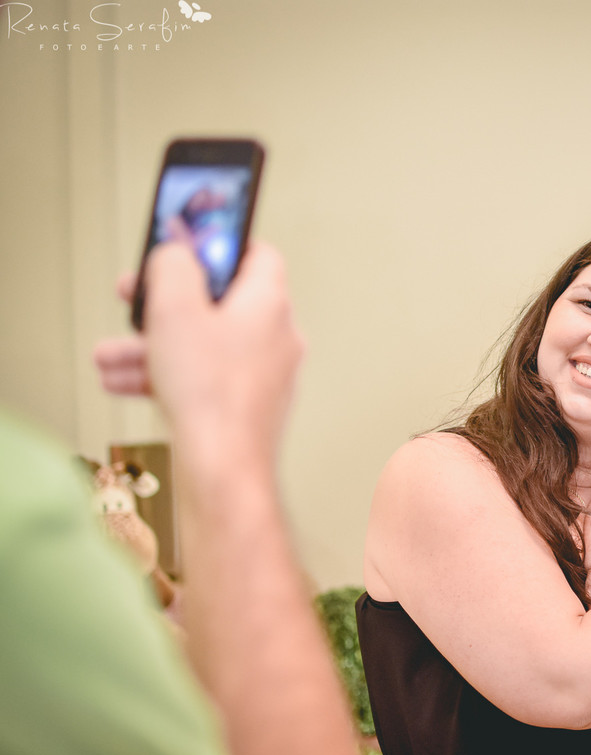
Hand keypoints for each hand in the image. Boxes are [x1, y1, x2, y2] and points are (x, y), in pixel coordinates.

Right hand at [94, 242, 303, 471]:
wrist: (222, 468)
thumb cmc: (210, 394)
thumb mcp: (175, 307)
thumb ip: (172, 265)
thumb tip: (175, 253)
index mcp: (270, 304)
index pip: (257, 254)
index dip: (218, 245)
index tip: (185, 245)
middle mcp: (275, 338)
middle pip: (218, 303)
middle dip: (166, 303)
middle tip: (135, 299)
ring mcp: (263, 375)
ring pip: (202, 345)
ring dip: (152, 345)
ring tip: (109, 354)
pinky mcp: (246, 406)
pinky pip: (203, 378)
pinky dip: (165, 376)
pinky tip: (122, 382)